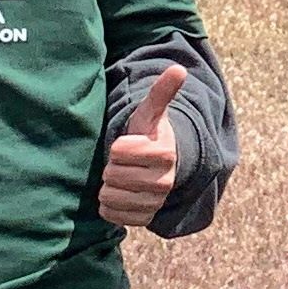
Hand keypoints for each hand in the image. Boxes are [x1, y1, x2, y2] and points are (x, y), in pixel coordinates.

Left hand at [98, 64, 190, 229]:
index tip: (128, 144)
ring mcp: (155, 203)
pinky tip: (120, 195)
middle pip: (113, 176)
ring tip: (122, 178)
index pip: (118, 151)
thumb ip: (161, 93)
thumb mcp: (151, 114)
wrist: (158, 168)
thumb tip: (179, 69)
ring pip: (110, 197)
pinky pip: (111, 215)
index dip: (117, 146)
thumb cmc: (148, 136)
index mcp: (165, 153)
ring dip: (109, 187)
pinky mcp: (143, 220)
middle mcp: (165, 182)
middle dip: (112, 167)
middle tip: (124, 163)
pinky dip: (109, 206)